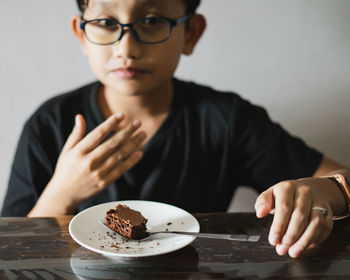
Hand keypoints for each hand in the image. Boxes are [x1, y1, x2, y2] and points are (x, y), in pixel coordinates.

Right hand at [28, 113, 145, 215]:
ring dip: (133, 144)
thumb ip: (76, 134)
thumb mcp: (67, 150)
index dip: (111, 123)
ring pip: (120, 155)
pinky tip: (140, 152)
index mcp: (79, 151)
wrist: (64, 195)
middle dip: (127, 131)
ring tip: (143, 134)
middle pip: (112, 143)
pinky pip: (121, 170)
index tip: (121, 115)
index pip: (98, 134)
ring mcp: (98, 173)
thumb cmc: (66, 169)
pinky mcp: (105, 183)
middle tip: (138, 122)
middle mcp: (89, 162)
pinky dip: (131, 161)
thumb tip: (80, 116)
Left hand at [255, 177, 335, 257]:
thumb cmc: (286, 196)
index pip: (284, 207)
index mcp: (288, 187)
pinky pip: (324, 228)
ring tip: (293, 252)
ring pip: (315, 223)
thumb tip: (260, 213)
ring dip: (303, 241)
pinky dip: (314, 240)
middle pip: (299, 216)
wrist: (309, 189)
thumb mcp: (271, 195)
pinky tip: (304, 246)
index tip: (273, 240)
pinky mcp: (328, 213)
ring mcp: (319, 202)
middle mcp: (305, 193)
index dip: (278, 226)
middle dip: (290, 236)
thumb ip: (262, 203)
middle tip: (281, 249)